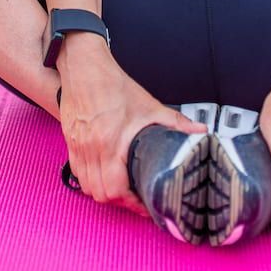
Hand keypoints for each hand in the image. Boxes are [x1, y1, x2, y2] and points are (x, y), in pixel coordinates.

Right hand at [56, 35, 206, 217]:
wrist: (84, 68)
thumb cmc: (113, 85)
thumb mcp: (149, 105)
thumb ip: (175, 123)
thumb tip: (200, 132)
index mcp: (110, 142)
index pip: (116, 189)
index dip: (132, 202)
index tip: (144, 202)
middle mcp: (91, 148)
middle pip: (101, 193)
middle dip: (120, 201)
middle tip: (136, 197)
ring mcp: (78, 146)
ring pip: (87, 186)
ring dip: (103, 192)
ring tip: (120, 189)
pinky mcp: (71, 142)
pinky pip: (77, 172)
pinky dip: (89, 180)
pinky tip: (102, 174)